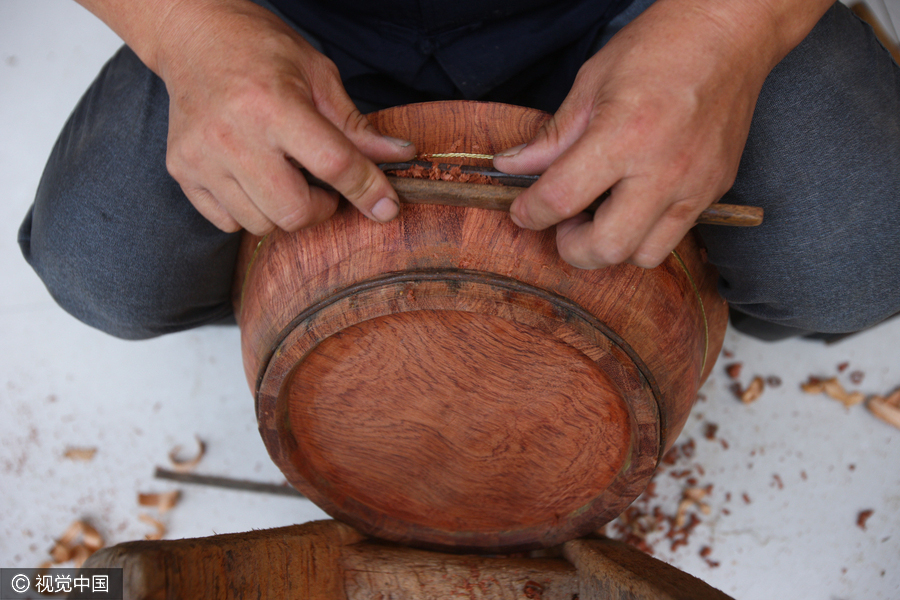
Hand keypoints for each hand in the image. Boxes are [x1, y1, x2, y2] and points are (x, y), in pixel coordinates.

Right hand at [150, 0, 415, 233]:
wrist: (193, 37)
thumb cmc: (260, 52)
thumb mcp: (318, 76)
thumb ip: (356, 126)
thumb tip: (401, 155)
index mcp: (273, 105)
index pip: (333, 164)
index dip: (368, 190)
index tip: (386, 207)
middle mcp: (233, 135)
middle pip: (293, 211)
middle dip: (320, 210)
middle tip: (324, 188)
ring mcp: (202, 157)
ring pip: (260, 223)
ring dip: (284, 211)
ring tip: (285, 177)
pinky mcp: (182, 171)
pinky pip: (227, 222)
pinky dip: (250, 211)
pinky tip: (253, 180)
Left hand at [493, 0, 828, 268]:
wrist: (729, 32)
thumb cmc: (659, 49)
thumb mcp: (590, 84)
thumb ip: (552, 137)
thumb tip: (513, 167)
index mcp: (622, 136)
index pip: (561, 199)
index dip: (530, 212)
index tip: (523, 210)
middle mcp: (662, 170)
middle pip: (605, 249)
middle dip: (572, 246)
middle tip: (565, 220)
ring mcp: (695, 186)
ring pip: (643, 256)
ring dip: (613, 246)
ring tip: (602, 214)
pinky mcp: (715, 191)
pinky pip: (674, 235)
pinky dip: (646, 231)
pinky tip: (634, 201)